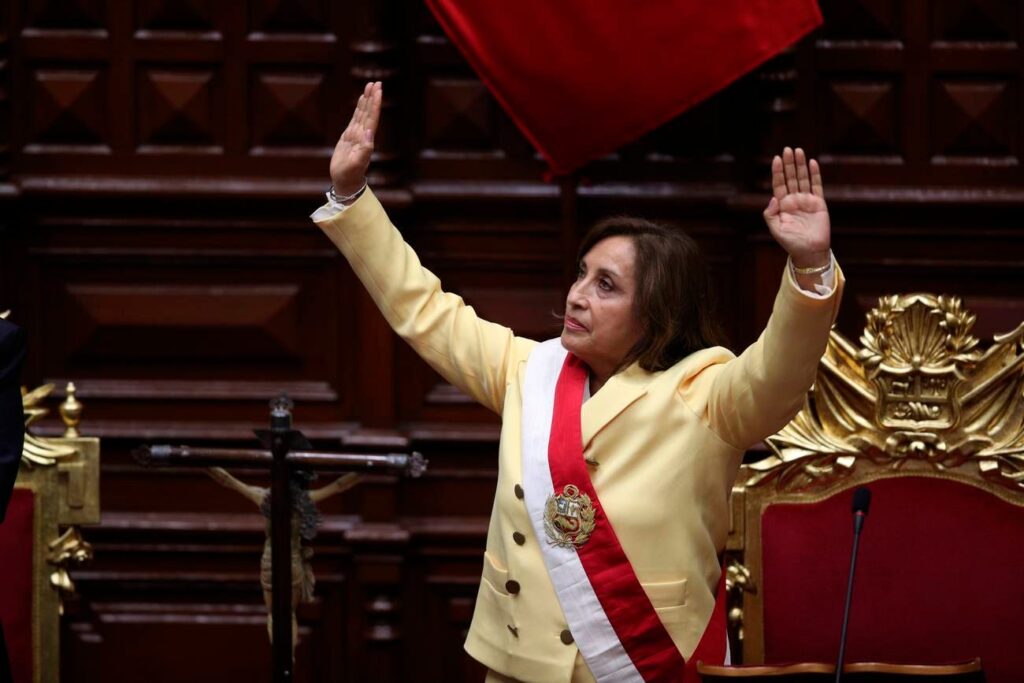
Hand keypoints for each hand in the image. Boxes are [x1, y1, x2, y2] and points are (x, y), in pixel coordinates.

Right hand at [330, 81, 381, 197]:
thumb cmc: (350, 175)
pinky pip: (355, 118)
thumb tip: (369, 132)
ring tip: (370, 86)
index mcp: (366, 139)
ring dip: (367, 100)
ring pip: (363, 113)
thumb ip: (364, 149)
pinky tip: (361, 100)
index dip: (375, 104)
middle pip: (369, 112)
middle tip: (376, 83)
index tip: (378, 91)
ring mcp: (357, 135)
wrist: (346, 182)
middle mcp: (363, 135)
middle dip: (373, 97)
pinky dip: (359, 108)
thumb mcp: (356, 164)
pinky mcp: (349, 136)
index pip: (372, 118)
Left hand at [763, 147, 830, 267]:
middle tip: (787, 149)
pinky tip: (812, 163)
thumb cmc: (791, 242)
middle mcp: (794, 200)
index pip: (779, 184)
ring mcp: (806, 200)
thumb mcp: (775, 229)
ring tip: (798, 151)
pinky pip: (817, 186)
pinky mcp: (819, 203)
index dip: (778, 171)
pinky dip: (815, 175)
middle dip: (789, 164)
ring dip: (801, 165)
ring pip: (803, 179)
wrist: (809, 251)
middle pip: (791, 178)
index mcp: (782, 205)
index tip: (776, 158)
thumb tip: (773, 198)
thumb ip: (770, 214)